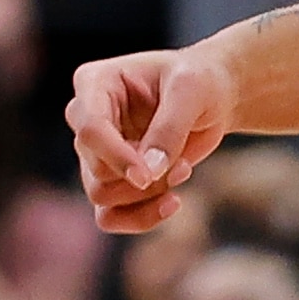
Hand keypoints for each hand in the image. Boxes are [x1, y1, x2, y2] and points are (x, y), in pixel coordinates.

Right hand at [70, 43, 244, 232]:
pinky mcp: (111, 177)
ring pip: (101, 195)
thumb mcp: (191, 91)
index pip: (90, 130)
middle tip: (184, 166)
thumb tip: (148, 174)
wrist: (213, 97)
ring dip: (148, 195)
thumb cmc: (200, 82)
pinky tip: (172, 202)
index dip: (117, 158)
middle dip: (144, 177)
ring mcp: (95, 150)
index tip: (149, 177)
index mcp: (95, 83)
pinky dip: (140, 217)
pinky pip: (109, 216)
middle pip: (96, 169)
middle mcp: (85, 117)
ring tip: (183, 170)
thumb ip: (169, 129)